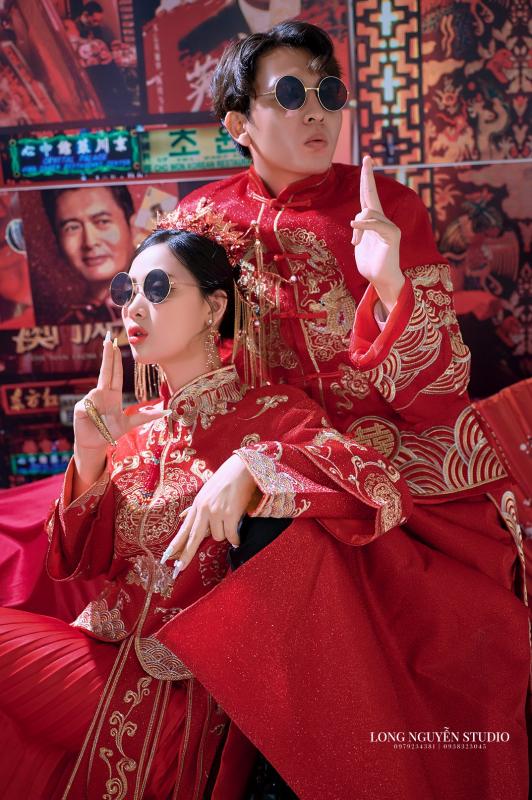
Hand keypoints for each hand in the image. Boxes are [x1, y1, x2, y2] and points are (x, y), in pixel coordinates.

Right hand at [74, 332, 169, 453]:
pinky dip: (90, 413)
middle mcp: (101, 394)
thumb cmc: (110, 431)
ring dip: (97, 408)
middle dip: (107, 355)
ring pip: (94, 395)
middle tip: (108, 338)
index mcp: (113, 395)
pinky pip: (86, 407)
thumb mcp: (130, 424)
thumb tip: (166, 411)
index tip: (115, 345)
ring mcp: (90, 400)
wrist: (94, 444)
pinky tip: (91, 419)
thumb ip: (145, 417)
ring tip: (99, 421)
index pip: (115, 373)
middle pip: (105, 372)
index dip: (115, 359)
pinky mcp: (80, 408)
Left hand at [160, 454, 260, 576]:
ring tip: (231, 522)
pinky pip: (231, 536)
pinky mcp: (230, 514)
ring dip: (225, 535)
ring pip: (218, 537)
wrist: (243, 469)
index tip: (167, 558)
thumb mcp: (206, 492)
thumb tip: (181, 517)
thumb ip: (195, 507)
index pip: (184, 529)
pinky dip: (235, 539)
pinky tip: (238, 538)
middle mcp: (204, 510)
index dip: (175, 545)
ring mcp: (217, 512)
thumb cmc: (226, 480)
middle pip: (193, 538)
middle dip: (185, 556)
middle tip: (178, 570)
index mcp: (197, 505)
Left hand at [350, 155, 404, 312]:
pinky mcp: (392, 235)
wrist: (382, 279)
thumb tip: (356, 220)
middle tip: (366, 158)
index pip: (368, 196)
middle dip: (368, 176)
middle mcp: (383, 219)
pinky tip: (354, 228)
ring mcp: (389, 226)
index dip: (366, 179)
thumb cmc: (370, 263)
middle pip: (372, 194)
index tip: (366, 161)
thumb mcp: (360, 243)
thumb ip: (359, 229)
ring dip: (357, 229)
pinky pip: (375, 224)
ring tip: (356, 244)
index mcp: (374, 220)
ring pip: (367, 214)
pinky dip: (363, 226)